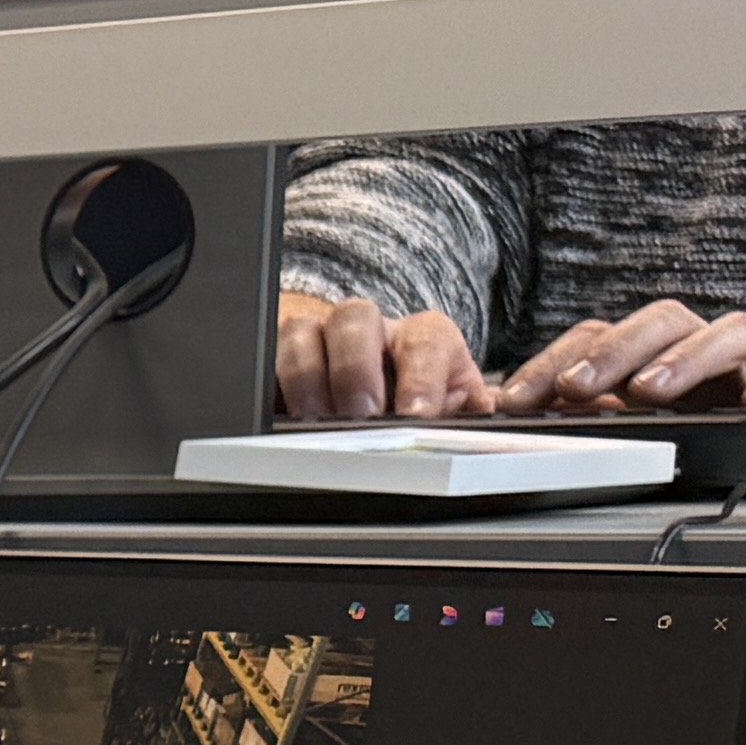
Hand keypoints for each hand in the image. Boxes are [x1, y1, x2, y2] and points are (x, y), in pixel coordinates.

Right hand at [273, 291, 485, 419]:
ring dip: (306, 379)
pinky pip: (263, 358)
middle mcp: (369, 330)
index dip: (421, 376)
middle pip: (356, 318)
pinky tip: (277, 418)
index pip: (426, 341)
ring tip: (313, 424)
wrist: (374, 397)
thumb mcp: (454, 410)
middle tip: (359, 416)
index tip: (416, 415)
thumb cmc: (415, 405)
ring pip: (302, 332)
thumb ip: (470, 415)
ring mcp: (318, 339)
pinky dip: (270, 387)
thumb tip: (482, 426)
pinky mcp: (278, 360)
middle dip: (356, 369)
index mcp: (422, 337)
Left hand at [493, 299, 745, 419]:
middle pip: (663, 323)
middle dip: (613, 352)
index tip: (515, 400)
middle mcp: (707, 351)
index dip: (555, 363)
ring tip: (652, 390)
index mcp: (660, 356)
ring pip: (732, 335)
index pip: (602, 338)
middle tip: (575, 385)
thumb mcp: (646, 419)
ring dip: (686, 359)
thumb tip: (518, 420)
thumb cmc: (721, 412)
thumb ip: (591, 413)